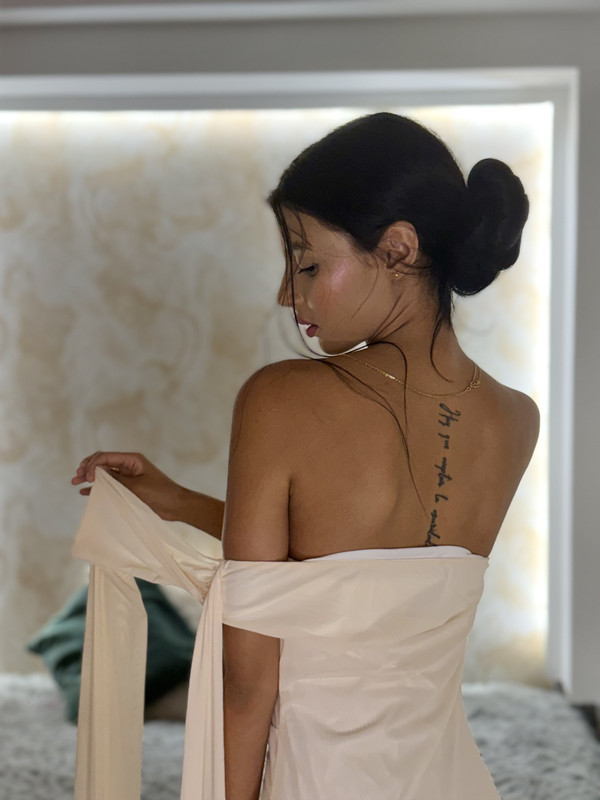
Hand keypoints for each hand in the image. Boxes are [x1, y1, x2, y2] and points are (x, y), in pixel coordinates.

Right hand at [71, 451, 185, 519]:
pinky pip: (109, 485)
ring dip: (89, 477)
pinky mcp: (127, 488)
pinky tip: (86, 492)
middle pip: (102, 462)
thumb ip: (117, 479)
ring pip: (103, 473)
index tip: (87, 478)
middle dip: (87, 468)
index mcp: (132, 459)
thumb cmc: (160, 493)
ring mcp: (127, 476)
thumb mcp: (136, 486)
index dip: (92, 465)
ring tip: (75, 482)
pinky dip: (97, 487)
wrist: (176, 505)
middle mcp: (128, 465)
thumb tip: (98, 471)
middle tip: (76, 478)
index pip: (105, 457)